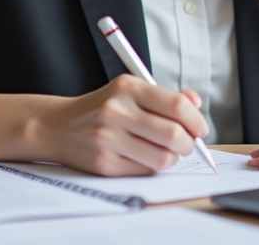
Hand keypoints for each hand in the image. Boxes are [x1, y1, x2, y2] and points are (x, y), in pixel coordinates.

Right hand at [40, 74, 208, 176]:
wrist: (58, 126)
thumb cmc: (101, 108)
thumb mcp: (130, 90)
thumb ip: (164, 96)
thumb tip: (195, 103)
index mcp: (127, 87)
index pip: (176, 105)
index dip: (196, 119)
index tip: (200, 128)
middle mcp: (116, 111)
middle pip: (173, 134)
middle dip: (189, 143)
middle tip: (187, 143)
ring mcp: (109, 139)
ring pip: (163, 158)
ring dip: (172, 158)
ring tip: (166, 151)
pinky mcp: (105, 163)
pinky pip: (145, 171)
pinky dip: (152, 166)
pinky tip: (144, 157)